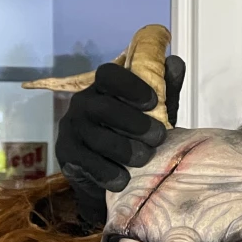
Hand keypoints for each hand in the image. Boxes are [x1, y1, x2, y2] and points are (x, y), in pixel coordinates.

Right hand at [55, 56, 185, 226]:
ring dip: (127, 150)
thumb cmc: (134, 136)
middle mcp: (82, 103)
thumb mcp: (153, 113)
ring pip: (97, 138)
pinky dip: (110, 173)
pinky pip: (88, 163)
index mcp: (103, 87)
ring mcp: (71, 128)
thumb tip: (175, 63)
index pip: (109, 74)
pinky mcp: (66, 154)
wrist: (108, 175)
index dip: (131, 86)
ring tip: (145, 158)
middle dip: (136, 124)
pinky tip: (124, 179)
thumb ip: (165, 89)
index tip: (153, 102)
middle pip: (104, 108)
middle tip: (158, 137)